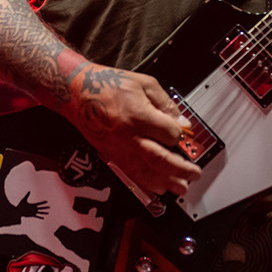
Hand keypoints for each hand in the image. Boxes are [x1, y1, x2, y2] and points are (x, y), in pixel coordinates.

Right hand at [60, 63, 201, 196]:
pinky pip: (131, 174)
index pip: (169, 133)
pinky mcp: (111, 155)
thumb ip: (165, 103)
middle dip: (180, 169)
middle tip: (194, 174)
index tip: (183, 133)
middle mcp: (129, 135)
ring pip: (146, 172)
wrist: (77, 92)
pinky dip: (146, 184)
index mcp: (138, 114)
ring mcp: (119, 148)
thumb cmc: (109, 84)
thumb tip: (183, 121)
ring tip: (181, 187)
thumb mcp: (144, 83)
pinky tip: (158, 188)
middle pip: (160, 159)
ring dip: (166, 182)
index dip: (179, 135)